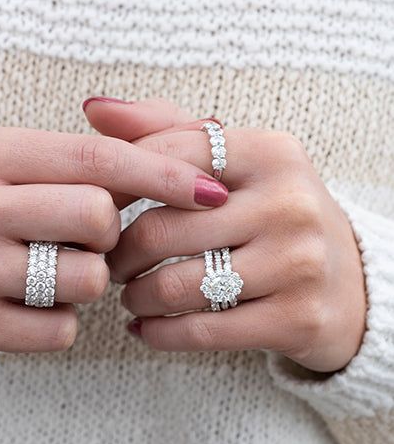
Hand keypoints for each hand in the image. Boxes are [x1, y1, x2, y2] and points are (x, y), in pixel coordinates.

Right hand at [0, 127, 227, 364]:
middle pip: (97, 218)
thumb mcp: (29, 170)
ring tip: (53, 273)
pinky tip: (33, 307)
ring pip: (84, 279)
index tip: (211, 192)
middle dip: (111, 236)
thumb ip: (105, 153)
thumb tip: (200, 132)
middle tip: (87, 239)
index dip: (162, 174)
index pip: (98, 159)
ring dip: (88, 281)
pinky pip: (59, 329)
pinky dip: (63, 322)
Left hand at [84, 99, 366, 372]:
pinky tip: (145, 327)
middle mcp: (289, 204)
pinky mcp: (297, 319)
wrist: (349, 281)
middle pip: (161, 231)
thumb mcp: (236, 164)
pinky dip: (159, 333)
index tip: (99, 210)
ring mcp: (298, 264)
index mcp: (270, 153)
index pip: (169, 159)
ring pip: (176, 287)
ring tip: (130, 294)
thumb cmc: (273, 215)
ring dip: (136, 296)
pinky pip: (201, 331)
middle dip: (120, 254)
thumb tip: (94, 110)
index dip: (117, 188)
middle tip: (113, 262)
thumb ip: (168, 132)